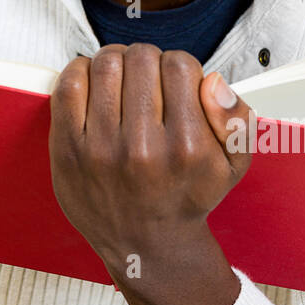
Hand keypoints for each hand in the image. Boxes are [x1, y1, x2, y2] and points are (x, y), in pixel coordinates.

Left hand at [48, 43, 253, 304]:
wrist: (144, 246)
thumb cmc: (185, 197)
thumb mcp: (232, 166)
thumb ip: (236, 118)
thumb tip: (211, 81)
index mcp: (187, 147)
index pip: (179, 65)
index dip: (179, 65)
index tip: (175, 81)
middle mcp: (143, 148)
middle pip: (141, 58)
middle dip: (147, 60)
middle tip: (147, 79)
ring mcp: (100, 149)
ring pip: (105, 64)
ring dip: (115, 61)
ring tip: (121, 78)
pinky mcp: (67, 150)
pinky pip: (69, 85)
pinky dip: (80, 70)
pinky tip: (93, 82)